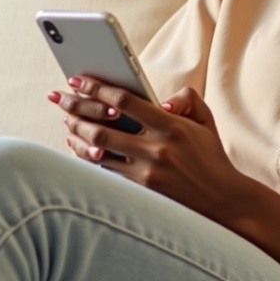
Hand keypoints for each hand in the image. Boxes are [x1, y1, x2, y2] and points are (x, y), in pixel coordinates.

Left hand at [47, 77, 258, 223]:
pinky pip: (105, 169)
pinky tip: (77, 145)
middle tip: (56, 97)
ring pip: (99, 149)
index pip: (125, 101)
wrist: (223, 201)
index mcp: (172, 126)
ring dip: (76, 133)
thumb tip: (158, 99)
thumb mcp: (205, 121)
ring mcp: (147, 172)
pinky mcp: (141, 190)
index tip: (77, 79)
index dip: (97, 88)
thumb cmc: (211, 157)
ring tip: (64, 120)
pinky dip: (87, 155)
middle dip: (74, 109)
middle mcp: (157, 148)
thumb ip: (185, 99)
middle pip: (102, 125)